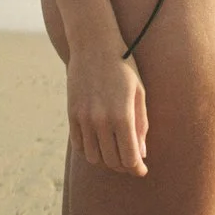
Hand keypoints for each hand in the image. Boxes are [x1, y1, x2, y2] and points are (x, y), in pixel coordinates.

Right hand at [67, 46, 148, 175]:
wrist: (94, 44)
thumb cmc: (123, 66)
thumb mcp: (139, 91)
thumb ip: (141, 124)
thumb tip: (141, 153)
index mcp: (122, 115)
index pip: (129, 158)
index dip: (137, 168)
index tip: (142, 170)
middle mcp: (101, 120)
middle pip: (112, 161)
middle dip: (124, 166)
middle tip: (130, 162)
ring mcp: (84, 118)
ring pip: (94, 157)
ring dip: (106, 160)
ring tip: (115, 153)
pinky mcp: (72, 114)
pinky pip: (79, 145)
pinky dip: (89, 150)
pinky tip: (99, 144)